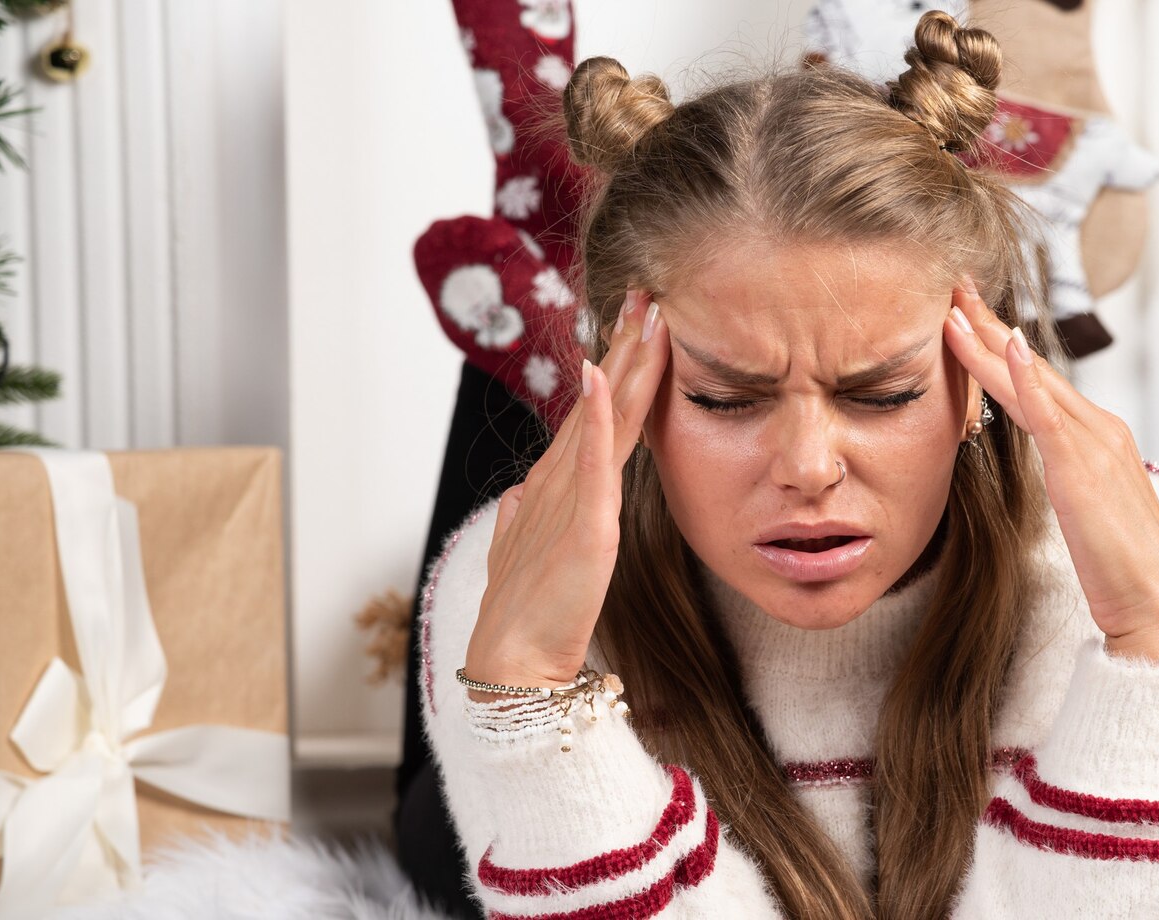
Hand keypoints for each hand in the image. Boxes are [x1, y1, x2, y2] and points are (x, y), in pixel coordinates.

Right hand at [464, 291, 668, 694]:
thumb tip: (517, 498)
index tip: (635, 324)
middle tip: (645, 293)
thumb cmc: (525, 613)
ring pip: (604, 417)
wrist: (514, 661)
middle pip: (603, 400)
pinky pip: (590, 460)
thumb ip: (524, 521)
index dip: (615, 367)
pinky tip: (600, 376)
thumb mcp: (526, 553)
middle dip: (625, 346)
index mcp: (557, 486)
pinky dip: (594, 417)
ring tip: (641, 314)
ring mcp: (570, 497)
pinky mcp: (583, 523)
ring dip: (623, 363)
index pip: (594, 414)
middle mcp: (562, 479)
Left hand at [943, 278, 1158, 665]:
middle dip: (988, 327)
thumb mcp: (1083, 509)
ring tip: (954, 308)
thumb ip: (1064, 477)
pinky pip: (1047, 413)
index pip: (1037, 381)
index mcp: (1096, 438)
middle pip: (1031, 367)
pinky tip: (1003, 346)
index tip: (965, 317)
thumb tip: (1039, 465)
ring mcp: (1094, 444)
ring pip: (1031, 381)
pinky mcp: (1083, 468)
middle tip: (952, 288)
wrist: (1157, 606)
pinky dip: (1023, 378)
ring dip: (989, 341)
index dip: (998, 347)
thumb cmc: (1120, 568)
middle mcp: (1098, 430)